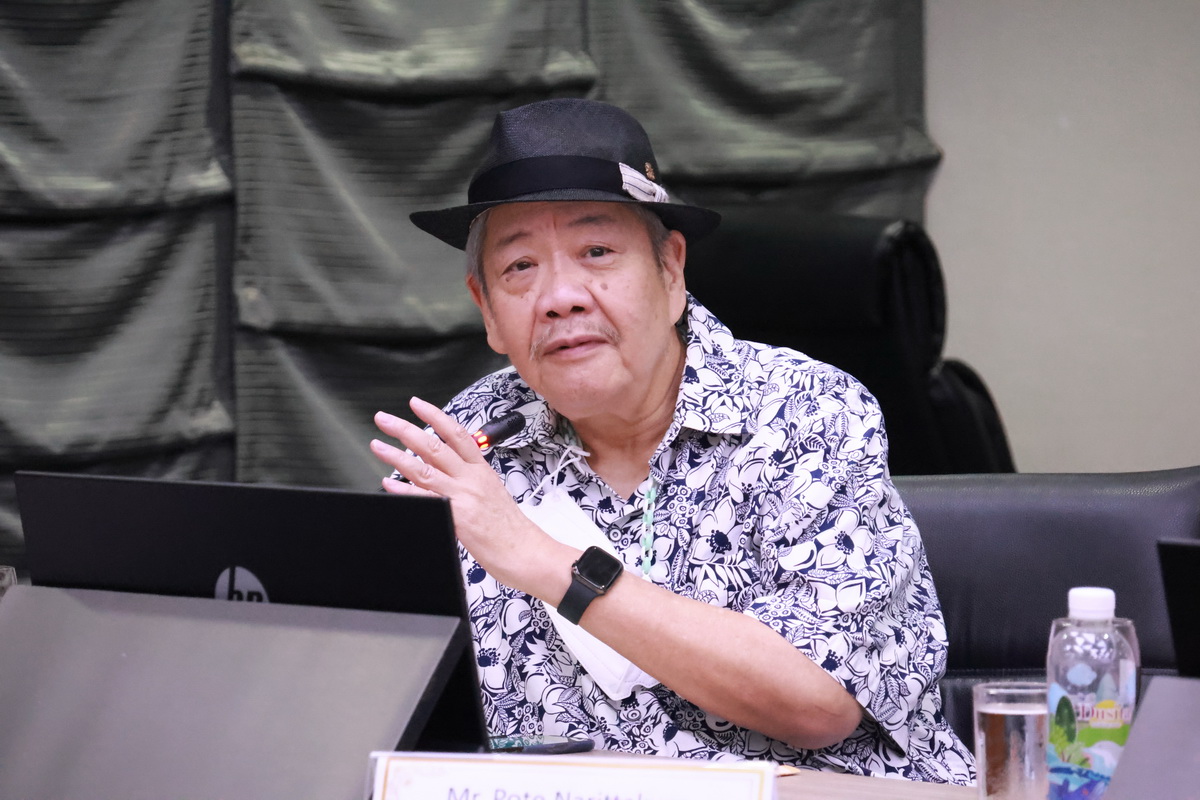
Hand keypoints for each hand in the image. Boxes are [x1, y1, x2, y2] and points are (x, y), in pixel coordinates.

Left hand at [370, 397, 573, 597]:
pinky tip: (389, 483)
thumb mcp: (492, 492)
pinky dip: (405, 491)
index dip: (434, 415)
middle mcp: (471, 478)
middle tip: (384, 420)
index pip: (456, 433)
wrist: (526, 551)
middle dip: (405, 429)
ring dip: (396, 456)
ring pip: (424, 468)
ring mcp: (463, 496)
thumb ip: (468, 479)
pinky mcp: (456, 517)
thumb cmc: (510, 528)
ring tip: (378, 446)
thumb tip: (442, 469)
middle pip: (434, 445)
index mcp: (481, 469)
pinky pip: (425, 500)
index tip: (415, 404)